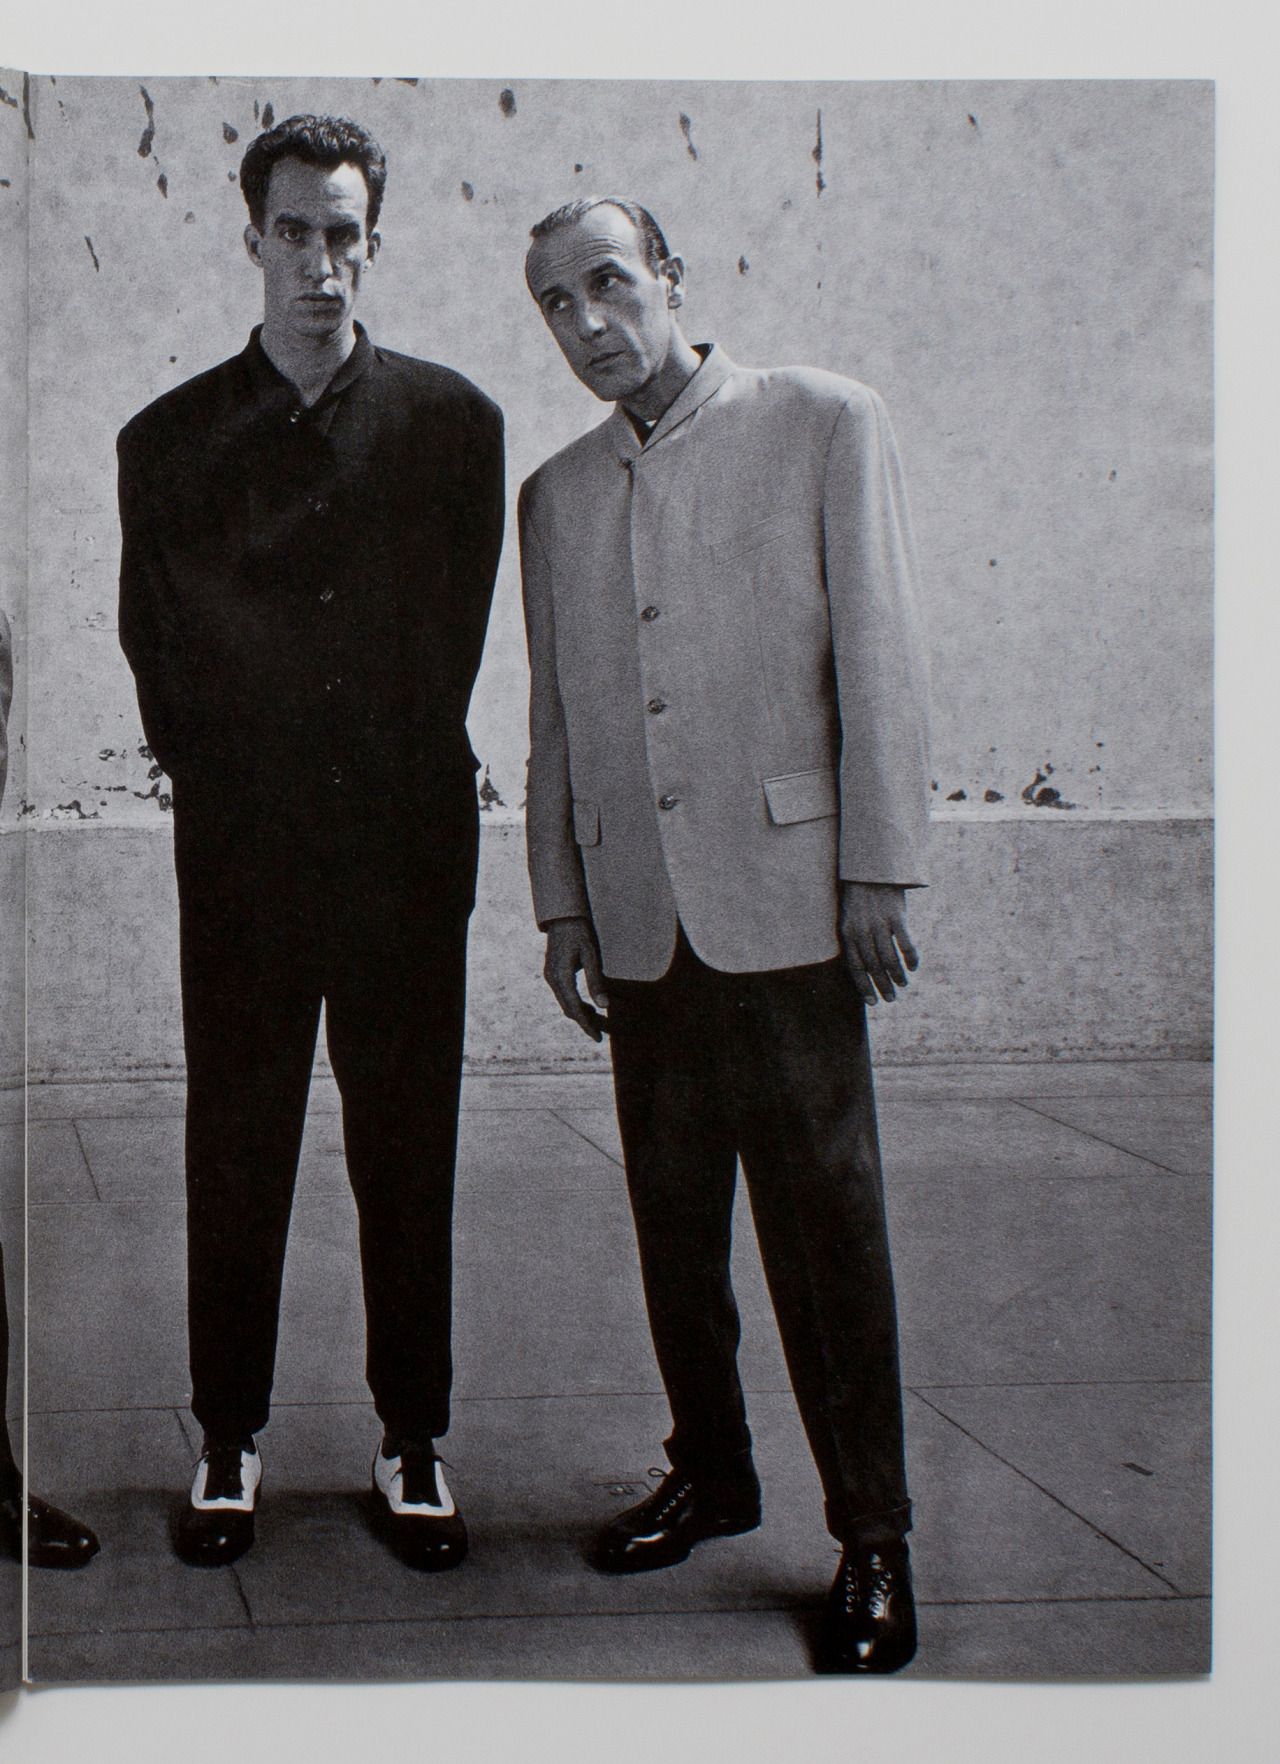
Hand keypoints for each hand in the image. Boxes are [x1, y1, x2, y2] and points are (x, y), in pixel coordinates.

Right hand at [543, 916, 609, 1040]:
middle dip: (584, 1023)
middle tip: (600, 1034)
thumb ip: (596, 982)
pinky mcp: (552, 973)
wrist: (563, 917)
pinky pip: (563, 995)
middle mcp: (552, 979)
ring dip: (580, 1014)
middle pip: (568, 1009)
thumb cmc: (580, 934)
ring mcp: (550, 977)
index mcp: (561, 977)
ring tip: (597, 1022)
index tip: (597, 1037)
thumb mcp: (591, 957)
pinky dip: (575, 1004)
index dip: (587, 1024)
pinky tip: (587, 1006)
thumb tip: (604, 1006)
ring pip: (565, 1003)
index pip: (575, 1008)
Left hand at [838, 882, 918, 1004]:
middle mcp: (862, 930)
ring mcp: (879, 923)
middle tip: (891, 999)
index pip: (855, 967)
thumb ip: (854, 937)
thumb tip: (865, 963)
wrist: (870, 865)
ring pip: (889, 958)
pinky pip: (905, 944)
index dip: (863, 986)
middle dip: (882, 986)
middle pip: (873, 966)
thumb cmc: (858, 893)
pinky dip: (911, 958)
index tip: (872, 1002)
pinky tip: (914, 967)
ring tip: (903, 985)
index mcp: (847, 932)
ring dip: (897, 976)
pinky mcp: (897, 916)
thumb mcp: (849, 915)